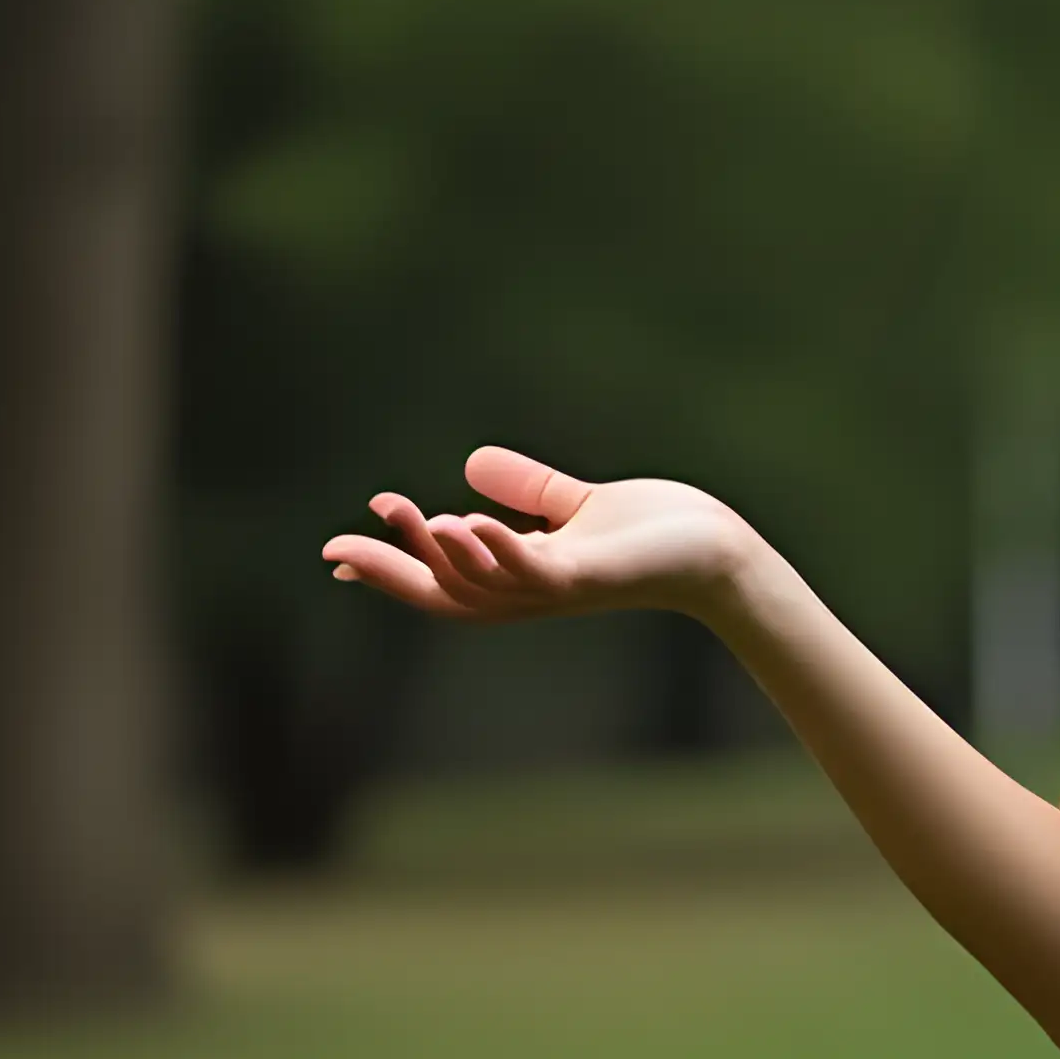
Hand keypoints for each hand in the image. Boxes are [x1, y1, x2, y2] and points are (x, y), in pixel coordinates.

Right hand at [319, 447, 755, 622]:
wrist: (719, 553)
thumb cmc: (659, 533)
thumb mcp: (577, 504)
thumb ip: (527, 489)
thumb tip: (470, 464)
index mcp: (522, 574)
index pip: (442, 580)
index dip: (391, 569)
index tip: (339, 551)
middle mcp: (533, 592)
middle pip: (446, 594)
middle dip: (393, 572)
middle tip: (341, 545)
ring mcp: (561, 590)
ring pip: (481, 589)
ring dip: (439, 555)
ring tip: (407, 518)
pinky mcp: (591, 580)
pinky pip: (534, 576)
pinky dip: (500, 551)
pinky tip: (469, 523)